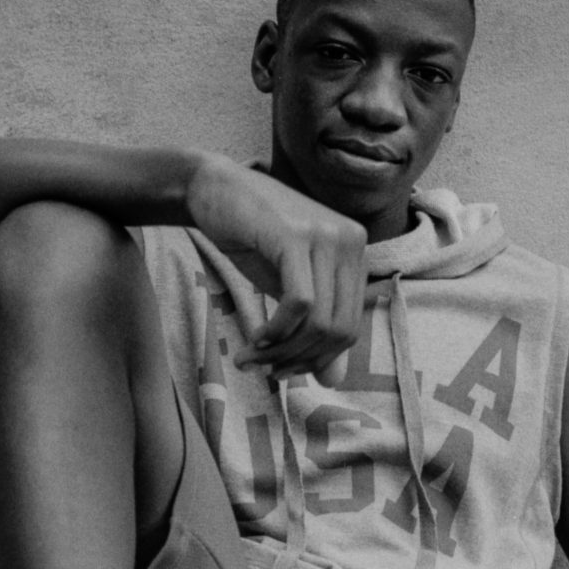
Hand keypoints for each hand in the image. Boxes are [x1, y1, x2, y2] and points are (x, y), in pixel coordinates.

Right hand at [185, 155, 366, 384]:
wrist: (212, 188)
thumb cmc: (251, 237)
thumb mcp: (287, 288)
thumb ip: (313, 329)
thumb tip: (333, 380)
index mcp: (356, 252)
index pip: (350, 325)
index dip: (318, 358)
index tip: (282, 368)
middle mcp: (351, 241)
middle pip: (340, 329)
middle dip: (300, 359)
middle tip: (265, 369)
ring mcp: (327, 236)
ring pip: (319, 322)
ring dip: (283, 350)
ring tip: (252, 357)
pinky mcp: (297, 236)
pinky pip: (299, 304)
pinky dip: (277, 330)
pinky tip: (255, 336)